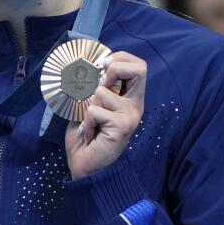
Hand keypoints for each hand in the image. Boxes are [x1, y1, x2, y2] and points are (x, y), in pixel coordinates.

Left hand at [64, 52, 147, 179]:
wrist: (87, 166)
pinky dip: (86, 121)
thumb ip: (92, 89)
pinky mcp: (122, 126)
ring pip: (103, 92)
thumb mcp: (88, 106)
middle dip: (114, 69)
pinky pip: (94, 111)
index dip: (120, 58)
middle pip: (139, 69)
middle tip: (99, 84)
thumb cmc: (87, 136)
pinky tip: (91, 134)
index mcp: (130, 98)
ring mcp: (131, 115)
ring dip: (87, 106)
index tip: (102, 66)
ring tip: (90, 123)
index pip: (139, 66)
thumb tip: (84, 68)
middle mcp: (135, 105)